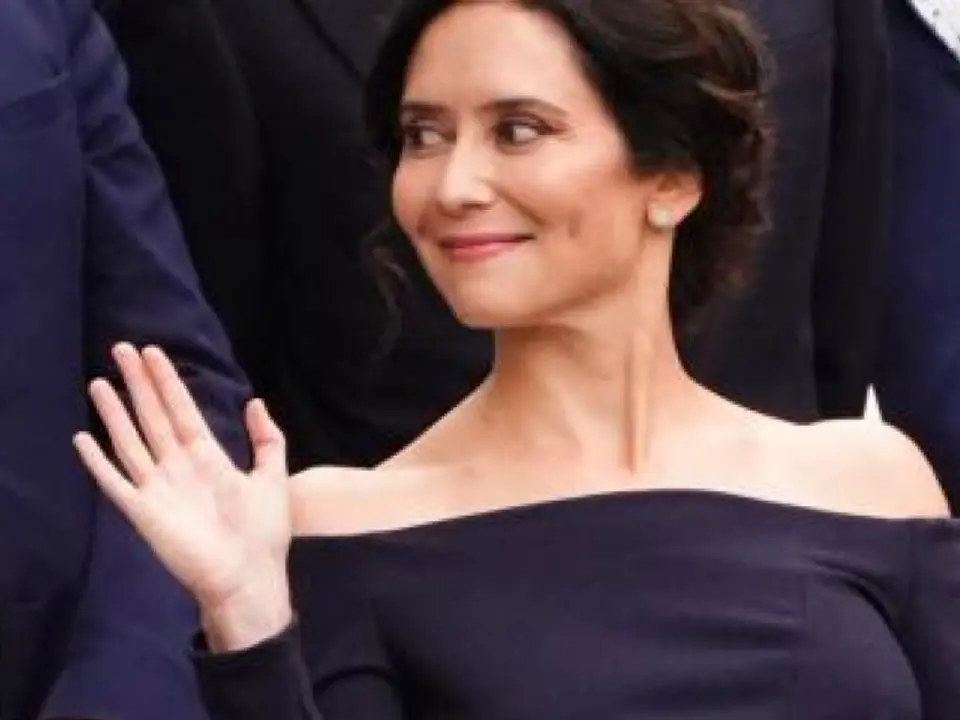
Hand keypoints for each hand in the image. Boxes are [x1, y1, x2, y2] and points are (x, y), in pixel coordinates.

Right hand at [74, 344, 291, 619]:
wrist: (250, 577)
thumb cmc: (264, 533)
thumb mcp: (273, 477)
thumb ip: (267, 439)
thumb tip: (255, 400)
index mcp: (207, 457)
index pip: (181, 410)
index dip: (167, 382)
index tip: (153, 353)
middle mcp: (178, 467)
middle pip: (153, 416)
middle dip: (138, 383)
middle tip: (122, 348)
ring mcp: (159, 488)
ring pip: (131, 441)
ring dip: (115, 413)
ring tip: (100, 382)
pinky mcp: (144, 512)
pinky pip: (116, 482)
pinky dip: (98, 462)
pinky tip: (82, 439)